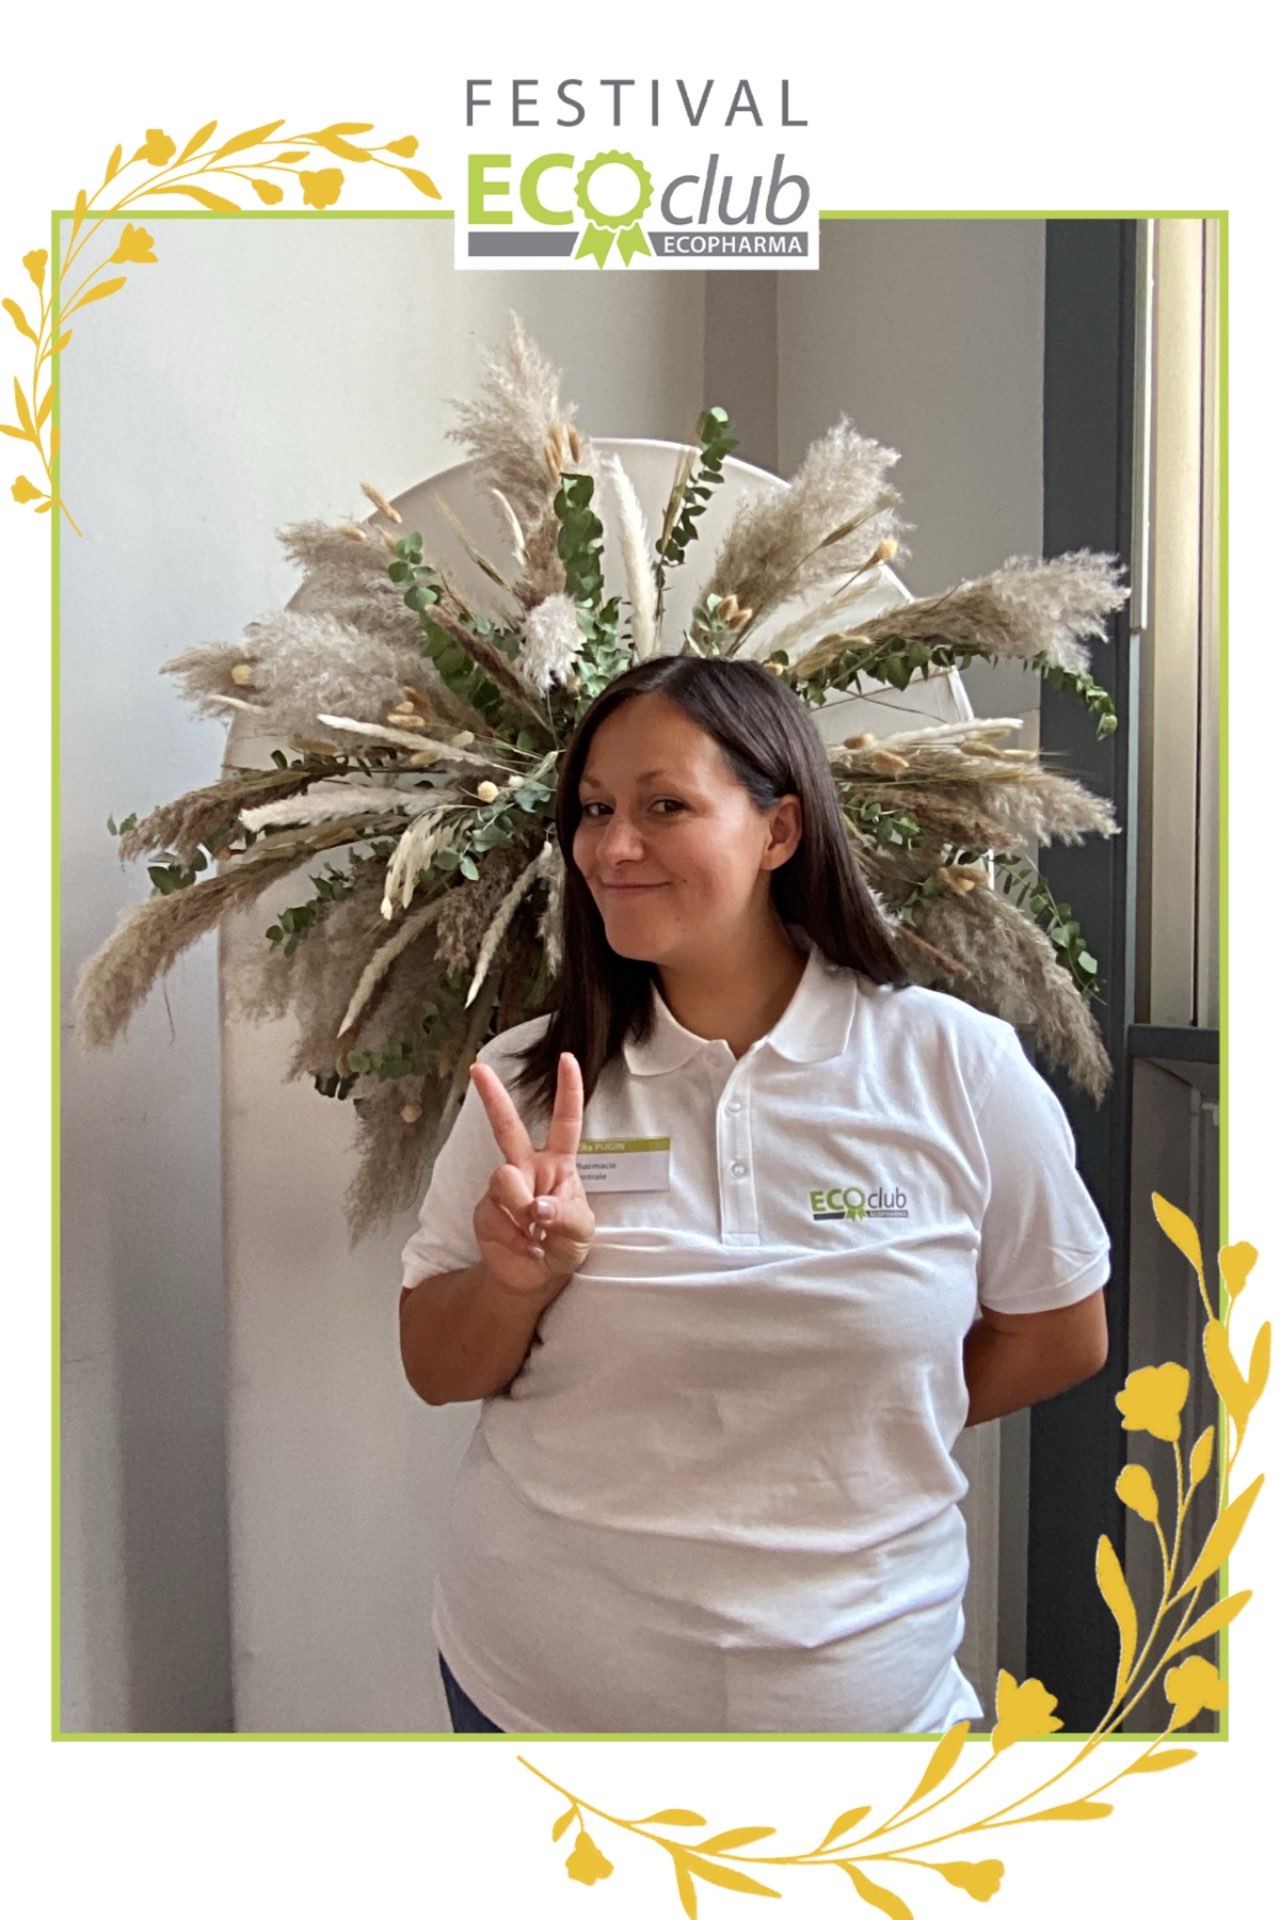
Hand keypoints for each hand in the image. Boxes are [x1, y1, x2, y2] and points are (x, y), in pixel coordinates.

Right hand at [469, 1051, 595, 1293]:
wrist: (534, 1278)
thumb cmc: (564, 1245)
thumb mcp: (581, 1233)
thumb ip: (566, 1216)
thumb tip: (537, 1207)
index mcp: (558, 1164)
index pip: (565, 1122)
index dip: (568, 1091)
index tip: (567, 1059)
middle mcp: (527, 1167)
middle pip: (507, 1126)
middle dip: (492, 1096)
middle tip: (477, 1068)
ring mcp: (503, 1188)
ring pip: (504, 1179)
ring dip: (521, 1209)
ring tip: (535, 1233)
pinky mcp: (485, 1210)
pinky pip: (496, 1215)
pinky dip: (515, 1237)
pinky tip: (525, 1246)